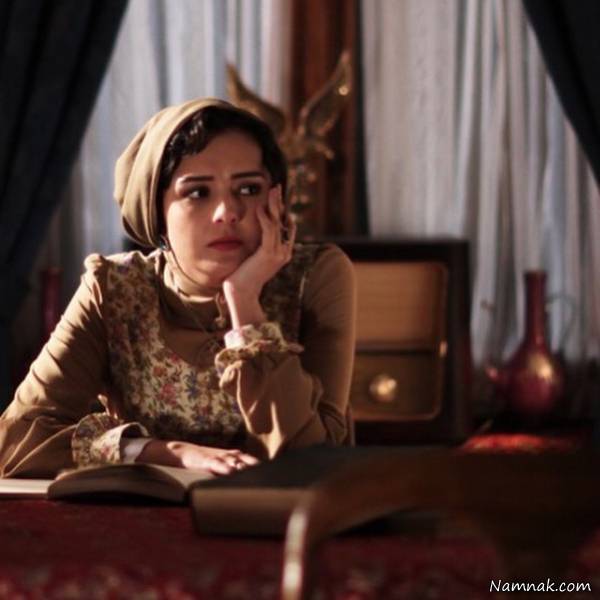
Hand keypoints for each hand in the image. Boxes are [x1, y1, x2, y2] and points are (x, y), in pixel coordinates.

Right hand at [137, 440, 258, 474]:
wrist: (183, 451)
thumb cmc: (204, 458)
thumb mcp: (220, 460)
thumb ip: (233, 462)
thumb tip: (245, 467)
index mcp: (231, 456)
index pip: (248, 459)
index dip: (259, 464)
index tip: (272, 470)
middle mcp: (226, 455)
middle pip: (245, 459)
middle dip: (255, 466)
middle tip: (267, 472)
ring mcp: (216, 456)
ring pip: (232, 461)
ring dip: (243, 466)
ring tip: (252, 471)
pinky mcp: (205, 460)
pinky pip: (217, 464)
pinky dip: (224, 467)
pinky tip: (231, 471)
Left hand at [222, 185, 296, 327]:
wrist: (242, 292)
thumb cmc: (243, 277)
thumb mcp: (253, 258)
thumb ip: (257, 246)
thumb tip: (253, 235)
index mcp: (282, 253)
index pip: (286, 227)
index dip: (281, 211)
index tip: (276, 197)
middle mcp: (284, 252)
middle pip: (284, 221)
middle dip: (280, 203)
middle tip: (277, 187)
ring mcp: (278, 253)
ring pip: (278, 223)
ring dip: (275, 204)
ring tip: (272, 190)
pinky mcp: (268, 254)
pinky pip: (269, 231)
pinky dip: (264, 218)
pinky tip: (259, 207)